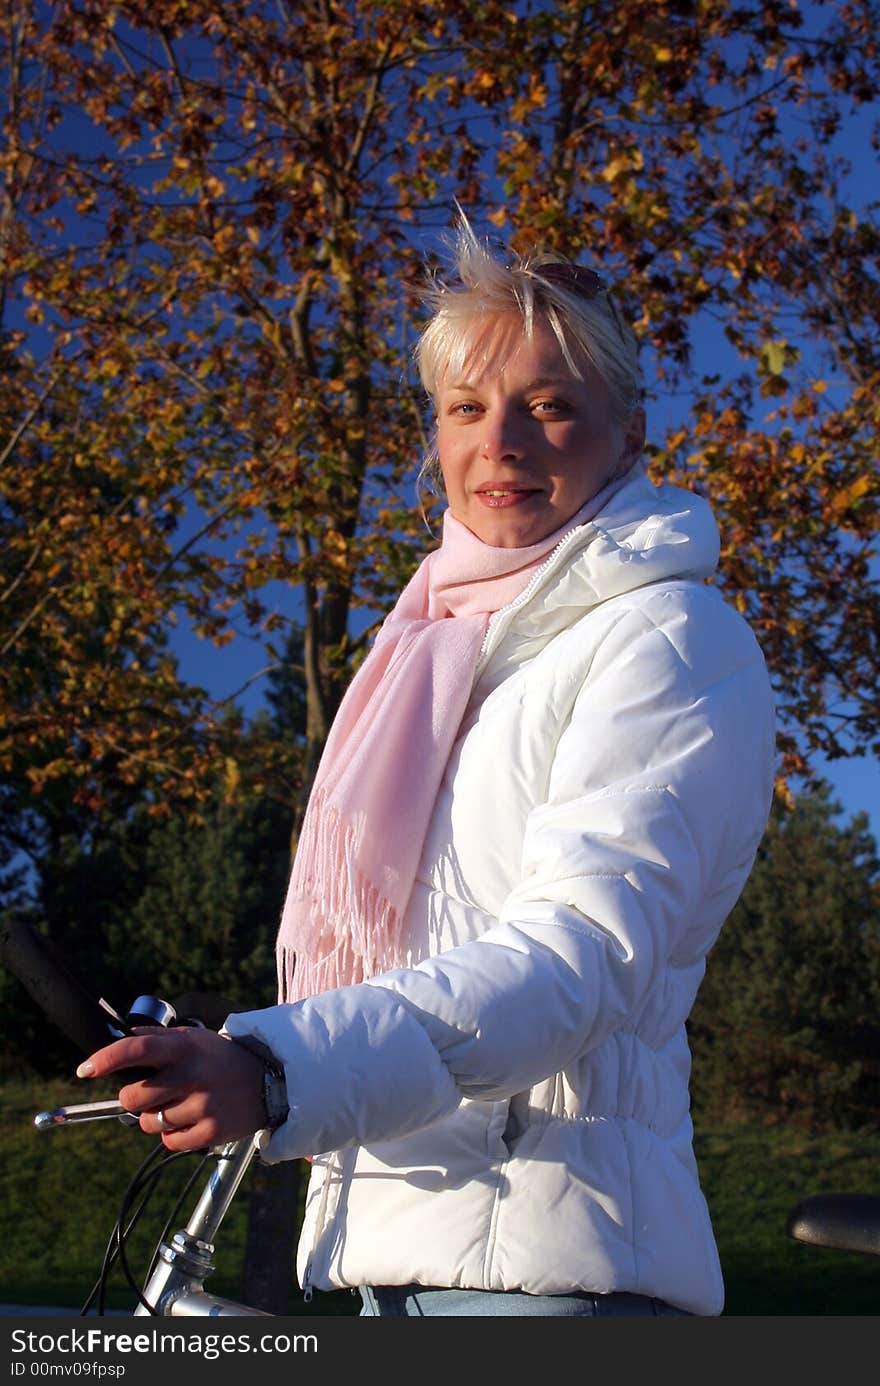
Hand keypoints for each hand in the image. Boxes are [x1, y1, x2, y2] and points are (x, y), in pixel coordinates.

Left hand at [76, 1027, 269, 1150]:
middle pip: (133, 1097)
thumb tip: (120, 1037)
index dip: (107, 1058)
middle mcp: (192, 1075)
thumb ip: (157, 1037)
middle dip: (135, 1098)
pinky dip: (173, 1135)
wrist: (271, 1082)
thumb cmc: (223, 1059)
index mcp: (185, 1047)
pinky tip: (192, 1120)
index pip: (138, 1048)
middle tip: (154, 1092)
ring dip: (157, 1117)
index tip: (85, 1069)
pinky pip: (169, 1142)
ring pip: (150, 1123)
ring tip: (181, 1105)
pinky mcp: (211, 1132)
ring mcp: (202, 1105)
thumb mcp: (195, 1038)